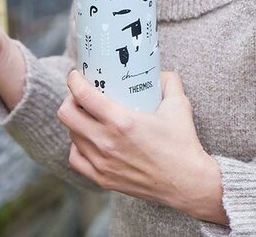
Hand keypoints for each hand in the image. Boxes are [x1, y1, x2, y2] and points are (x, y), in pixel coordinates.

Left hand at [57, 71, 227, 224]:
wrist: (188, 184)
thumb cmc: (183, 145)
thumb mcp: (179, 106)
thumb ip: (170, 82)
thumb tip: (161, 72)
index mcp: (121, 121)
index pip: (83, 95)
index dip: (74, 80)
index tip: (76, 75)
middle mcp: (106, 142)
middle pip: (66, 114)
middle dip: (70, 99)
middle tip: (81, 95)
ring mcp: (102, 162)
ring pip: (71, 135)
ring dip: (75, 122)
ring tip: (87, 116)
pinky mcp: (103, 179)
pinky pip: (76, 158)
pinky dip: (77, 146)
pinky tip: (88, 140)